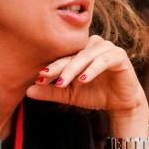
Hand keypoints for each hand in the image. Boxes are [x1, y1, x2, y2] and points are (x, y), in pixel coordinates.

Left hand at [27, 35, 148, 136]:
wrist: (121, 105)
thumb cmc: (95, 95)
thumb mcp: (70, 94)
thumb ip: (52, 91)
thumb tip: (28, 91)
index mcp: (81, 49)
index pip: (63, 56)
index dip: (51, 66)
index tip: (38, 77)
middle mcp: (93, 44)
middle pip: (73, 54)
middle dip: (59, 66)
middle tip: (45, 76)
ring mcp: (107, 48)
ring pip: (86, 56)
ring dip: (74, 69)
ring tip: (63, 82)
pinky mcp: (119, 56)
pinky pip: (104, 60)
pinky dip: (93, 69)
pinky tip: (83, 80)